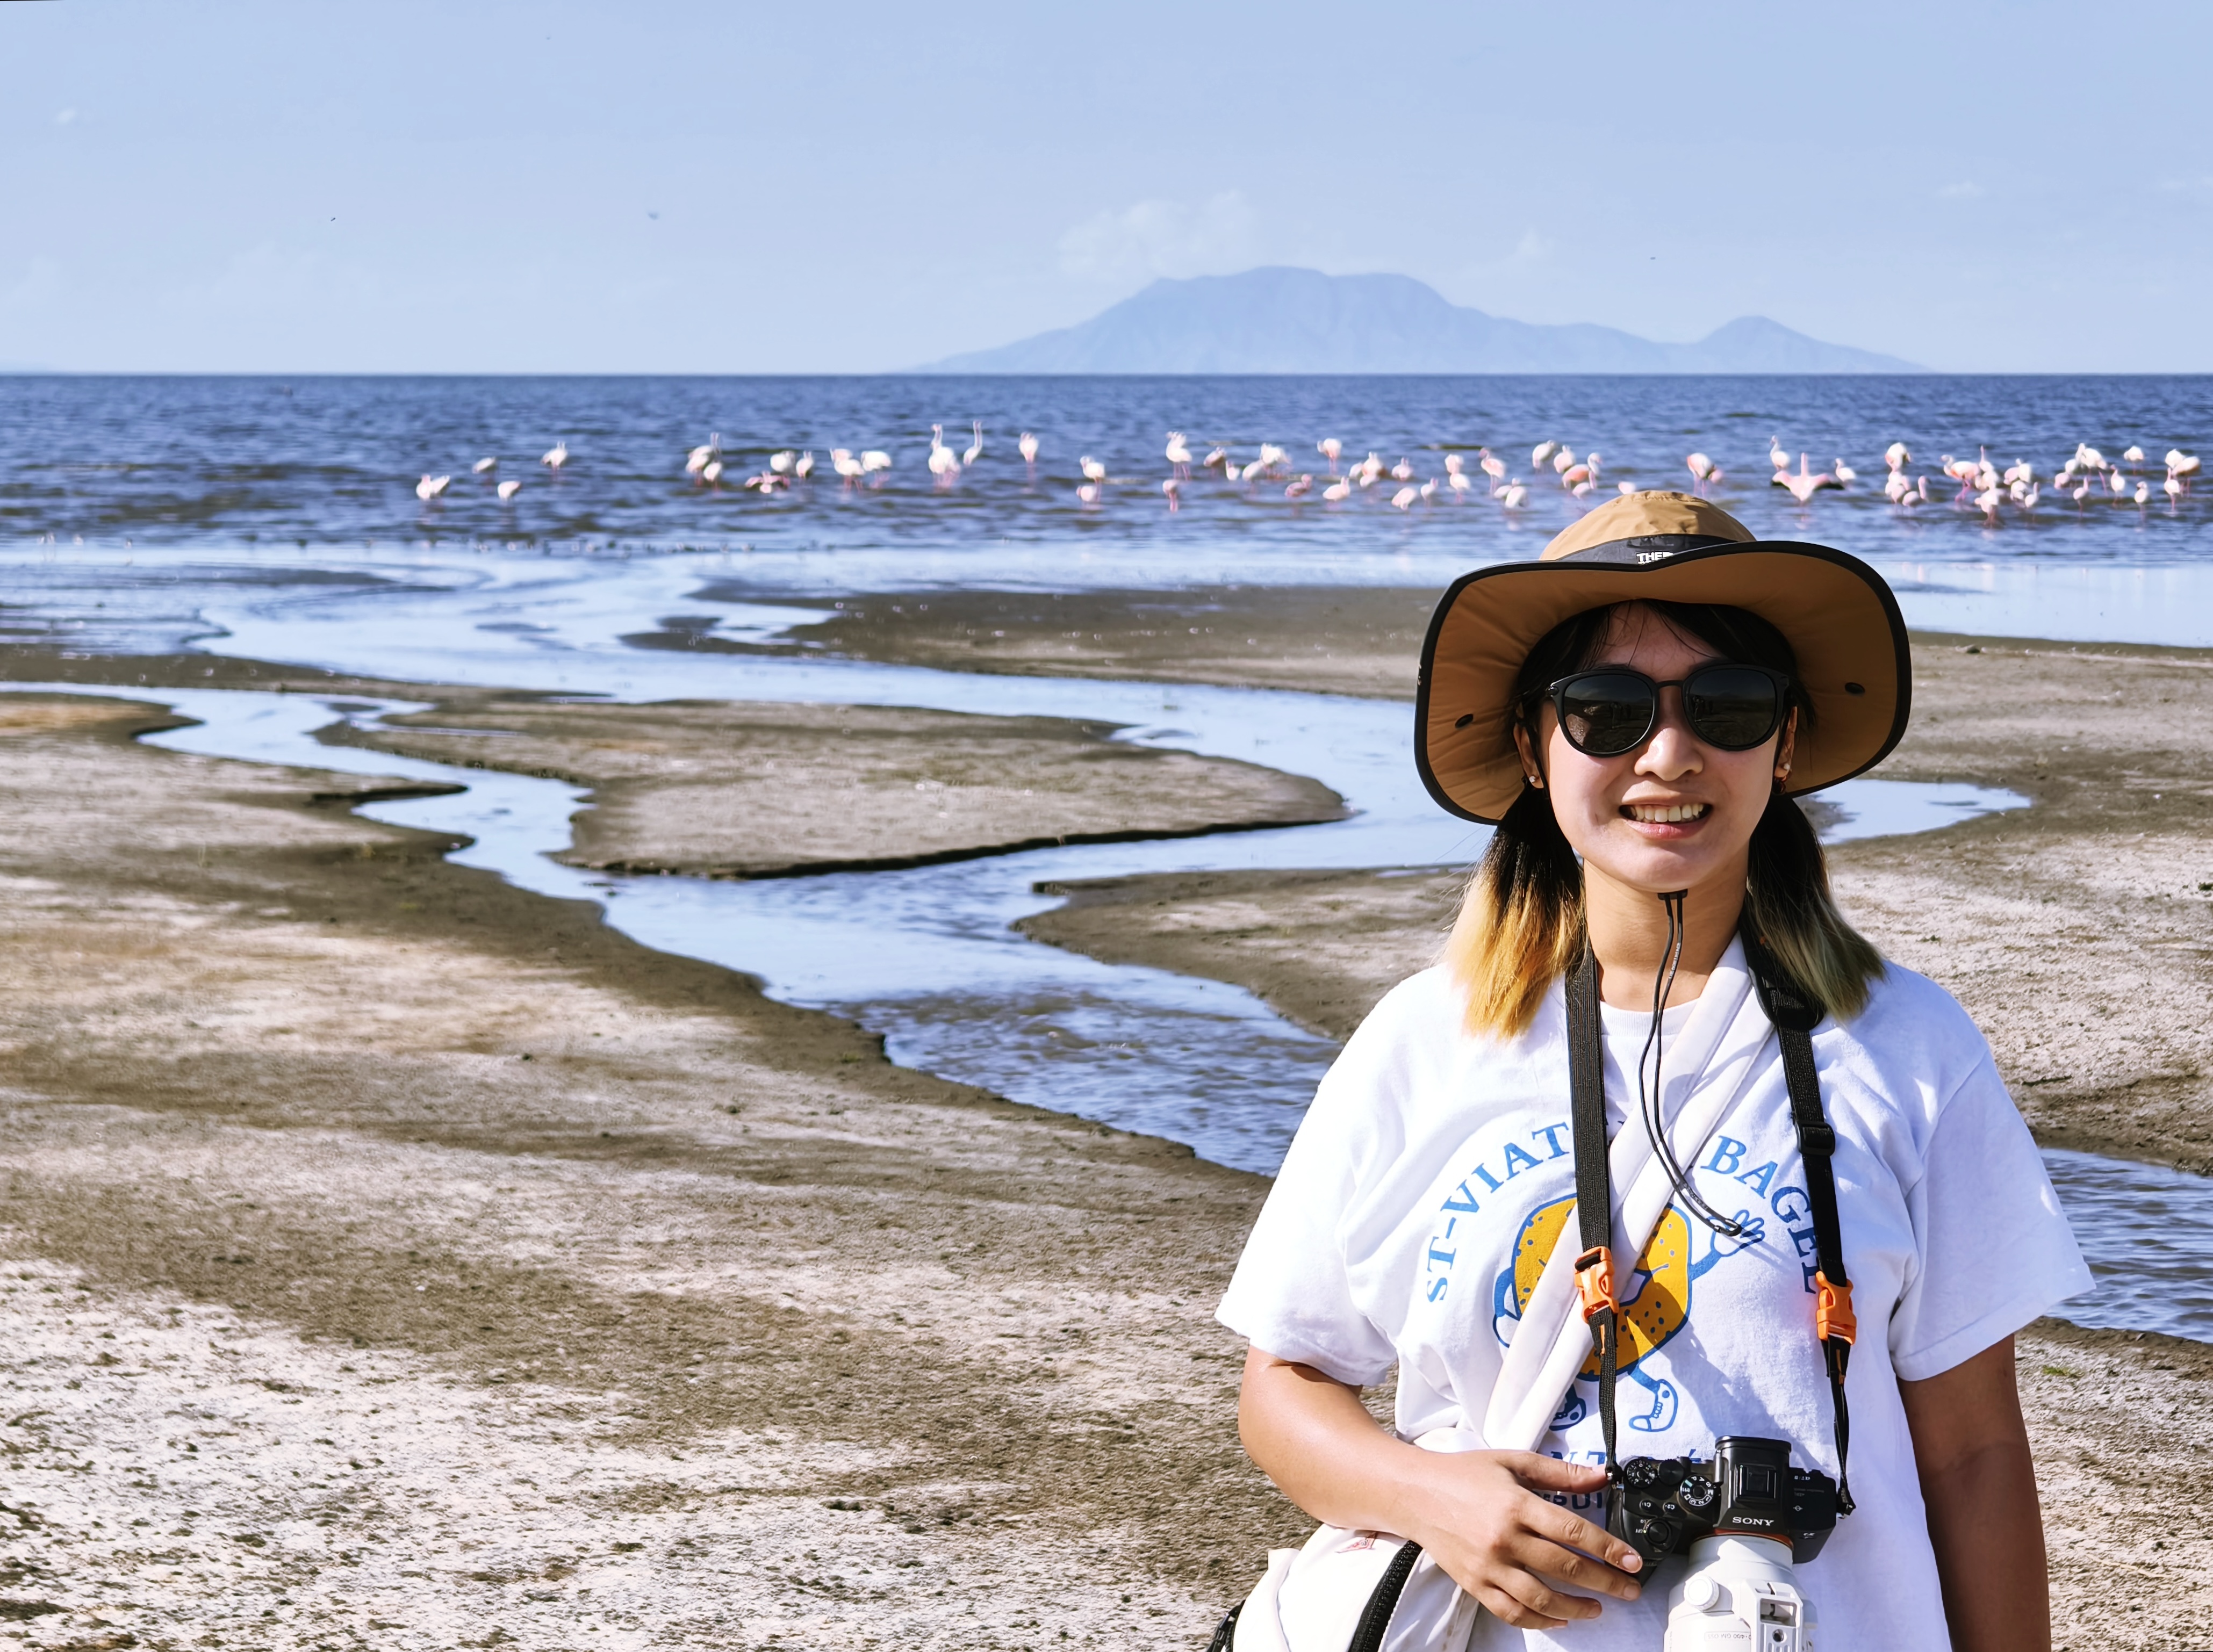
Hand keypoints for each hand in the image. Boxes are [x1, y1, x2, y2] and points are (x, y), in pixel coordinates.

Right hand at [1401, 1451, 1642, 1629]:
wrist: (1413, 1492)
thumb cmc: (1463, 1474)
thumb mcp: (1512, 1461)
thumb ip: (1559, 1472)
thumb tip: (1600, 1476)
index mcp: (1516, 1504)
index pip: (1574, 1533)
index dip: (1609, 1550)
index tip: (1633, 1562)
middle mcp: (1504, 1538)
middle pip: (1565, 1568)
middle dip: (1606, 1583)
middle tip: (1630, 1590)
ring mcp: (1488, 1565)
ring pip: (1540, 1598)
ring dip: (1576, 1608)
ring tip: (1597, 1608)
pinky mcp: (1474, 1583)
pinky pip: (1510, 1611)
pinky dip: (1538, 1621)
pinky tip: (1558, 1619)